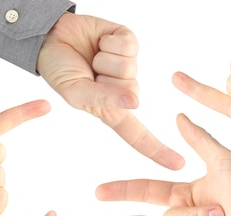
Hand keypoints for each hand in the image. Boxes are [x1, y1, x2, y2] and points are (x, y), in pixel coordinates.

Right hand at [38, 12, 183, 169]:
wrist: (52, 37)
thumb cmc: (60, 71)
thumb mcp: (75, 92)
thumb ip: (101, 99)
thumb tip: (134, 102)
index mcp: (110, 110)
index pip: (137, 134)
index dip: (157, 150)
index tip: (178, 164)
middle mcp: (123, 90)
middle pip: (132, 90)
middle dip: (104, 78)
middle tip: (89, 71)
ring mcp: (128, 66)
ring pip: (130, 67)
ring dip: (104, 59)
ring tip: (92, 57)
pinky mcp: (128, 42)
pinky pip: (128, 45)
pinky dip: (109, 42)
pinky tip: (99, 42)